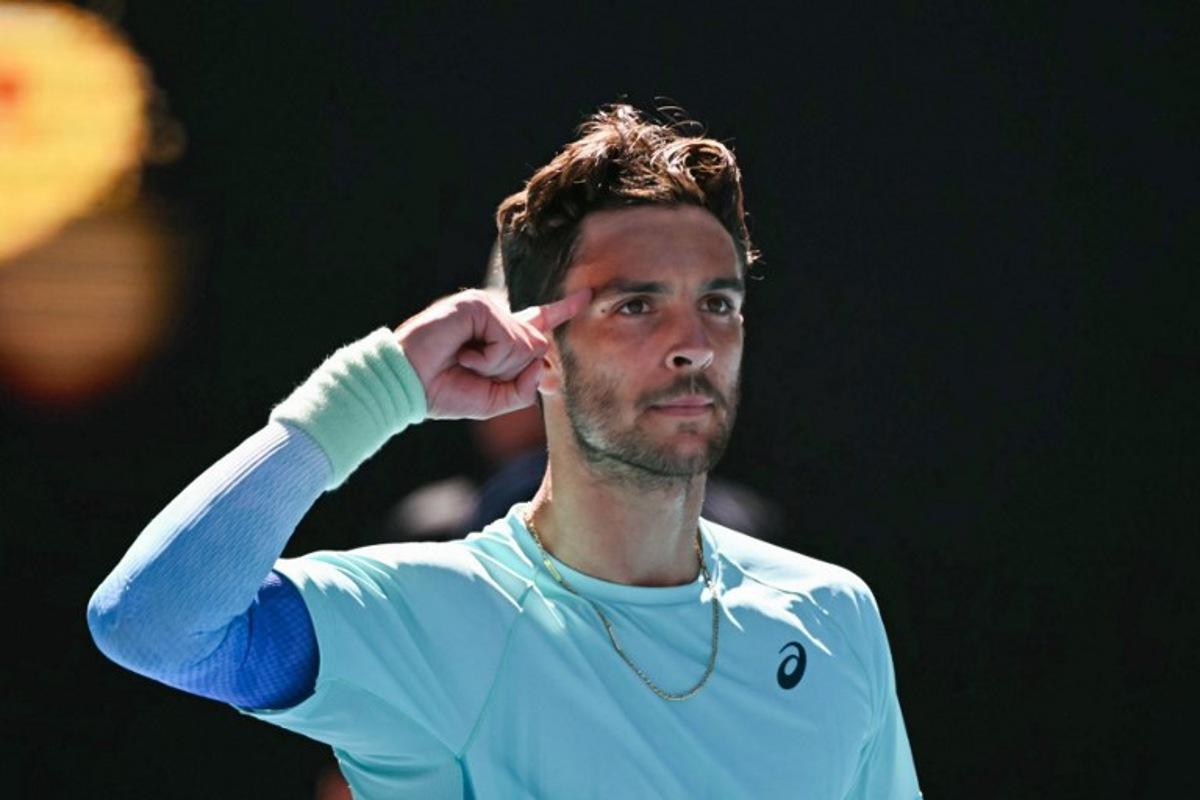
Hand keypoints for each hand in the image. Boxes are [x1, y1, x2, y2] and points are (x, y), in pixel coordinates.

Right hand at [394, 288, 590, 418]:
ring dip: (497, 366)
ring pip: (527, 343)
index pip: (538, 321)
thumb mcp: (494, 400)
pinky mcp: (477, 305)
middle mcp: (497, 318)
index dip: (563, 310)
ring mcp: (487, 308)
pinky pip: (508, 338)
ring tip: (464, 361)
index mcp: (500, 337)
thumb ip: (524, 388)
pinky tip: (463, 354)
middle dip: (512, 370)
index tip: (586, 296)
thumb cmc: (443, 391)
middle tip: (473, 370)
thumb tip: (544, 365)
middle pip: (538, 345)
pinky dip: (489, 357)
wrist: (408, 386)